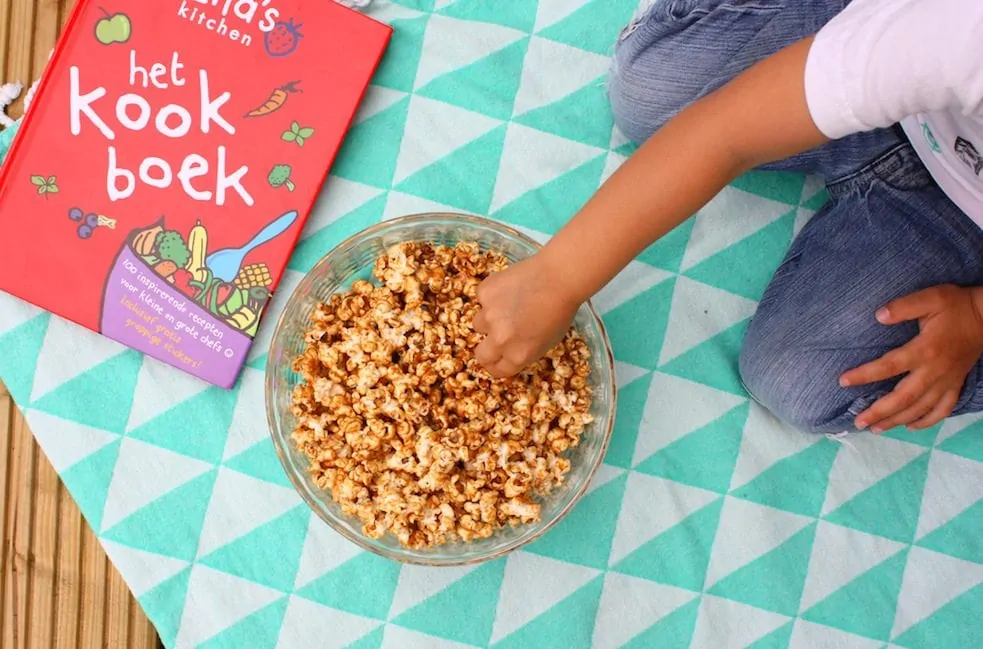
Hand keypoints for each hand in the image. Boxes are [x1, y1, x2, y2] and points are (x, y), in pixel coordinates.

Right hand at [473, 253, 581, 377]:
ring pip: (479, 323)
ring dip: (489, 318)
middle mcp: (500, 340)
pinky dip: (492, 294)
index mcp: (518, 356)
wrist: (560, 276)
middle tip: (495, 335)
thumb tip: (509, 352)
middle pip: (481, 355)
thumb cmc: (561, 310)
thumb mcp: (547, 341)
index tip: (497, 358)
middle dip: (487, 349)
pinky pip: (482, 298)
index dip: (497, 364)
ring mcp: (489, 315)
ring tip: (509, 304)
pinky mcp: (484, 293)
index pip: (496, 370)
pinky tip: (510, 286)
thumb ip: (524, 350)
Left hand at [840, 284, 982, 432]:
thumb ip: (904, 306)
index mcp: (925, 350)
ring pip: (920, 408)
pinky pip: (943, 410)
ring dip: (897, 420)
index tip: (843, 381)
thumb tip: (878, 315)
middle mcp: (935, 371)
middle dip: (879, 412)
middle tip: (858, 421)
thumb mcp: (931, 298)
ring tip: (876, 429)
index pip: (889, 366)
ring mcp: (947, 381)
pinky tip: (911, 427)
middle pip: (904, 398)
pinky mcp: (956, 385)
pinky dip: (927, 421)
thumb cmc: (955, 306)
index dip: (865, 375)